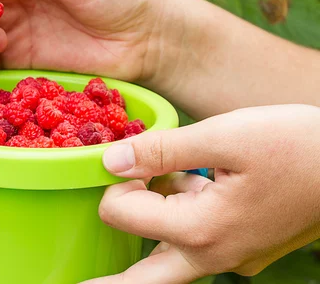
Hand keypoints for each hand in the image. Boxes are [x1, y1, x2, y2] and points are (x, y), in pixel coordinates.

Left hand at [82, 104, 319, 283]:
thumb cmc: (296, 145)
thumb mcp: (223, 135)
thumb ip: (160, 151)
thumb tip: (108, 162)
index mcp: (200, 231)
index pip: (120, 214)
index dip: (116, 182)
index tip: (131, 157)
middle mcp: (213, 255)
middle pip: (141, 281)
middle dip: (108, 281)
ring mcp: (231, 257)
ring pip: (168, 256)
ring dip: (150, 226)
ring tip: (153, 183)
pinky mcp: (243, 248)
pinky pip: (196, 241)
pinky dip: (180, 217)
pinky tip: (192, 182)